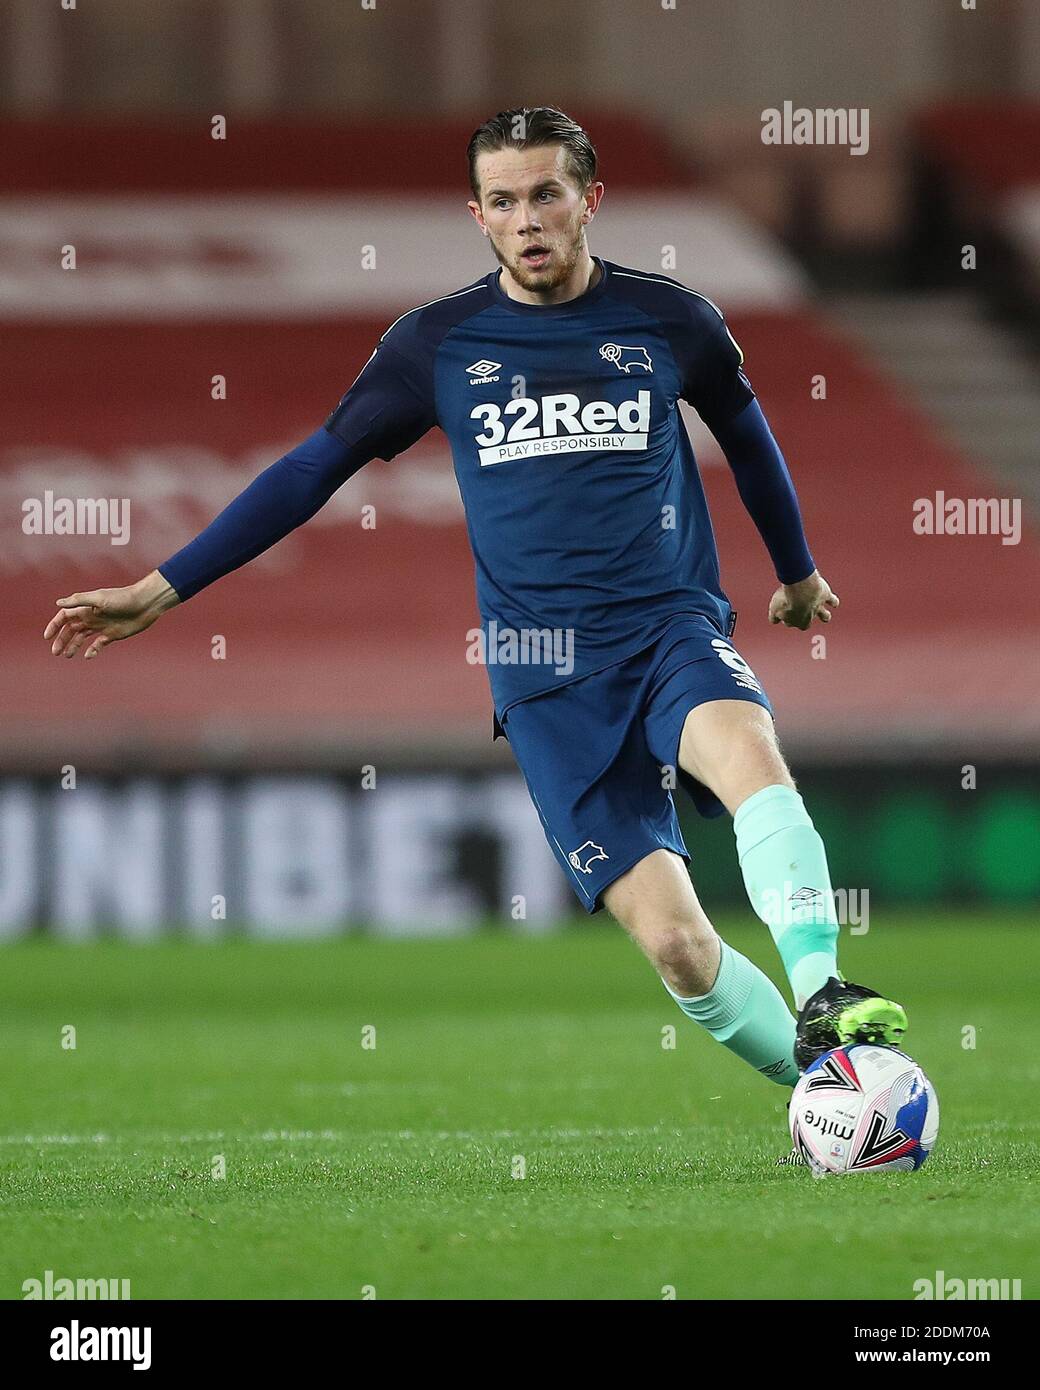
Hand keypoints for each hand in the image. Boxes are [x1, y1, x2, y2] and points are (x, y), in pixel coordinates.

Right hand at [44, 570, 179, 659]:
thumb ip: (79, 601)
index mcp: (86, 608)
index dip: (54, 626)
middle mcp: (92, 617)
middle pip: (71, 630)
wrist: (146, 604)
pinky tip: (88, 656)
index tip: (47, 637)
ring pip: (83, 638)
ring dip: (74, 646)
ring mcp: (102, 626)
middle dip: (62, 640)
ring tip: (67, 656)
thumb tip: (58, 603)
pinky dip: (93, 650)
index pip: (64, 617)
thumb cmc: (123, 598)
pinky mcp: (113, 635)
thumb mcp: (99, 598)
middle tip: (55, 652)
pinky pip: (99, 644)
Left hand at [768, 569, 838, 630]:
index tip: (783, 613)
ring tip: (825, 615)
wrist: (801, 590)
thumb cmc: (787, 599)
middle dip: (805, 621)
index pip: (791, 623)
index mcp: (797, 622)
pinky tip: (833, 602)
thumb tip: (774, 621)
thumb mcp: (775, 608)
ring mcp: (819, 607)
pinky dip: (833, 602)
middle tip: (801, 615)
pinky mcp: (826, 596)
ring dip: (825, 616)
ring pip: (825, 616)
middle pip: (807, 624)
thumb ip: (773, 617)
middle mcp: (809, 616)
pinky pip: (833, 601)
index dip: (787, 619)